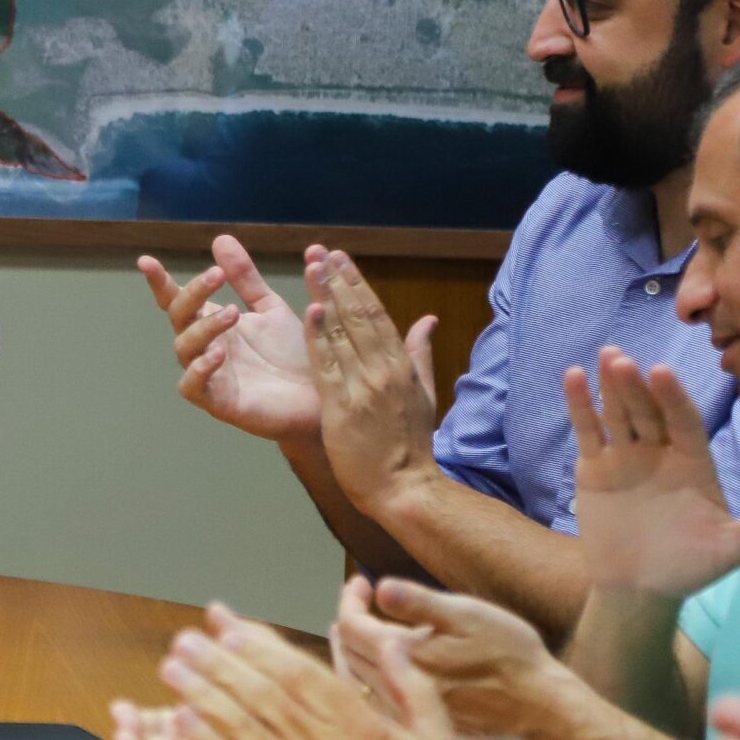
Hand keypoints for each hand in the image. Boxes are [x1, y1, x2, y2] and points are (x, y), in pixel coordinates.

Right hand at [137, 235, 319, 440]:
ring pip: (185, 349)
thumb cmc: (294, 356)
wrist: (324, 396)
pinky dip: (199, 370)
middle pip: (179, 318)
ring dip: (204, 327)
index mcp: (213, 323)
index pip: (178, 300)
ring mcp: (210, 376)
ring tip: (233, 313)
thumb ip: (244, 277)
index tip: (146, 261)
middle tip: (217, 276)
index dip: (160, 282)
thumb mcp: (270, 308)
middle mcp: (205, 347)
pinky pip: (193, 388)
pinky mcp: (219, 403)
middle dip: (193, 294)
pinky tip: (217, 354)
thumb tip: (219, 237)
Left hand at [157, 603, 467, 739]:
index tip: (228, 627)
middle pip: (262, 695)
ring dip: (203, 695)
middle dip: (219, 663)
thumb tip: (391, 643)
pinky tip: (184, 722)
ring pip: (244, 729)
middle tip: (185, 639)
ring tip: (172, 670)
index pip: (300, 675)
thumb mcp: (437, 738)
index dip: (260, 647)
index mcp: (361, 726)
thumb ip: (412, 685)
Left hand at [303, 250, 442, 516]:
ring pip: (342, 333)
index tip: (340, 258)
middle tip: (321, 251)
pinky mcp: (343, 407)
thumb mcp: (423, 395)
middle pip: (359, 316)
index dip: (357, 284)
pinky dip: (319, 335)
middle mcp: (384, 370)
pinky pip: (328, 365)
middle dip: (338, 280)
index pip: (377, 314)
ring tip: (312, 267)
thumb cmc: (410, 445)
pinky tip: (309, 309)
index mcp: (402, 366)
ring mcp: (364, 387)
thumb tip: (429, 320)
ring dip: (326, 296)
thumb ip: (421, 354)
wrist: (404, 489)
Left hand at [333, 576, 573, 739]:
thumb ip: (420, 603)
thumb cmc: (509, 655)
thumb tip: (380, 588)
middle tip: (355, 602)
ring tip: (356, 631)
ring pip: (356, 683)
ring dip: (351, 653)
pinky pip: (374, 703)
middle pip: (348, 655)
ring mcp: (404, 715)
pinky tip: (378, 668)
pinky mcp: (418, 730)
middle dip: (347, 624)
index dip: (349, 599)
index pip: (351, 626)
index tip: (360, 581)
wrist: (542, 708)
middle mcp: (394, 690)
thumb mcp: (469, 616)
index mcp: (403, 657)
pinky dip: (366, 679)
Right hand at [567, 348, 739, 596]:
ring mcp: (625, 456)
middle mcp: (660, 452)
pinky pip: (588, 431)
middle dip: (636, 385)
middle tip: (622, 359)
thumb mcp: (732, 548)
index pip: (684, 421)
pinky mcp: (594, 467)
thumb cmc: (691, 568)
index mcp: (694, 462)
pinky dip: (580, 404)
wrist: (640, 590)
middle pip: (648, 411)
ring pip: (618, 413)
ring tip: (605, 357)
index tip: (662, 372)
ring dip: (610, 385)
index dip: (673, 397)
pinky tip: (575, 377)